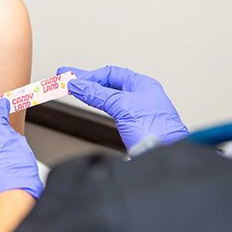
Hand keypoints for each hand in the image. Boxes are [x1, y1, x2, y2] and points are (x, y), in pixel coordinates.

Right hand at [58, 65, 188, 151]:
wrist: (166, 157)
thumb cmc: (156, 131)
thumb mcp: (121, 106)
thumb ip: (97, 94)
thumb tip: (77, 84)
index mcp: (143, 85)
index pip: (111, 74)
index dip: (89, 75)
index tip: (70, 77)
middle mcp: (141, 96)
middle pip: (108, 83)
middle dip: (86, 81)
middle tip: (65, 79)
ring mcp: (137, 112)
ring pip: (109, 97)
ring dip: (91, 92)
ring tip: (73, 89)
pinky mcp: (134, 127)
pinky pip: (112, 110)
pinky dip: (99, 104)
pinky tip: (92, 104)